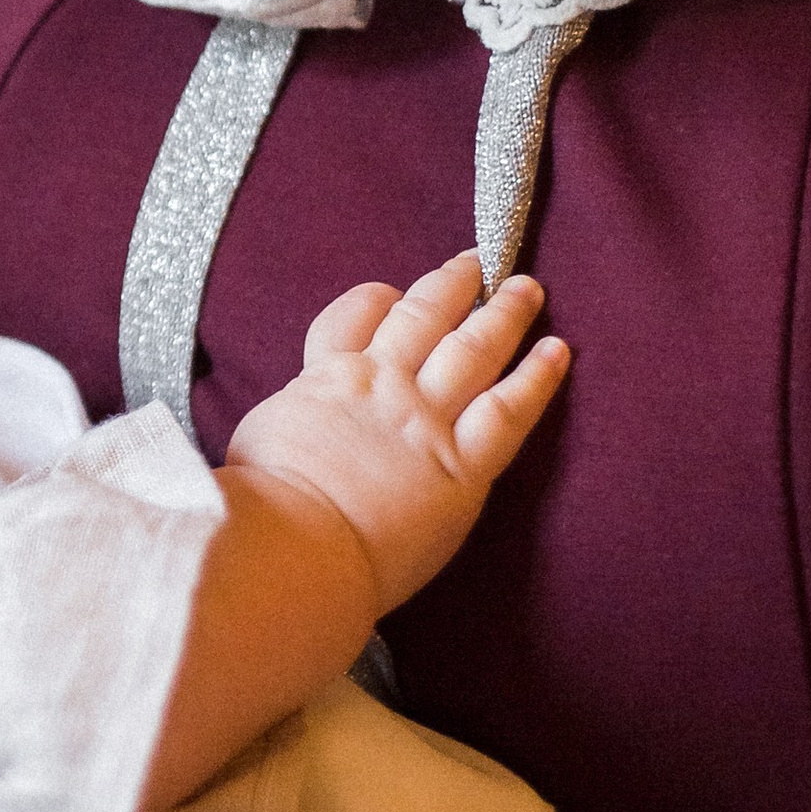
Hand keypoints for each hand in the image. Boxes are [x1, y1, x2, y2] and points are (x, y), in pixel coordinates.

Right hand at [231, 254, 567, 625]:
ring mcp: (426, 420)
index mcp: (326, 381)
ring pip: (473, 349)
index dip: (373, 301)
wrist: (295, 547)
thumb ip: (281, 423)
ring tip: (527, 289)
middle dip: (450, 287)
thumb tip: (278, 435)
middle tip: (476, 264)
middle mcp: (382, 386)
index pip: (349, 321)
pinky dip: (537, 376)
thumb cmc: (259, 507)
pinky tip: (558, 351)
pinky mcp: (463, 464)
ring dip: (503, 314)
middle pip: (422, 318)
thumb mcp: (253, 442)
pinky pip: (510, 409)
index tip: (389, 294)